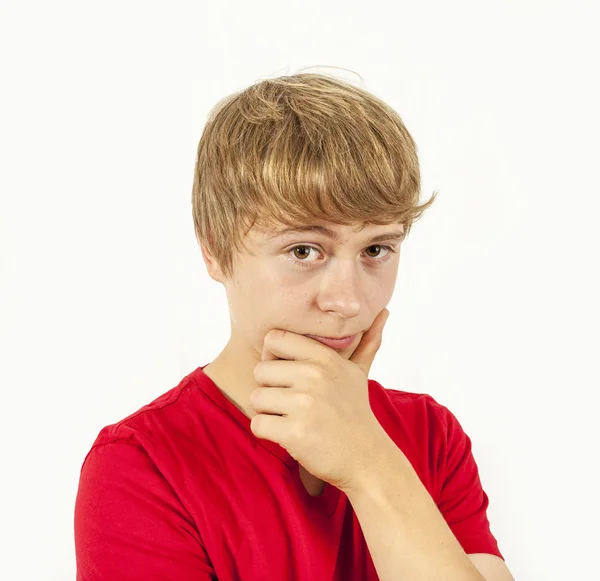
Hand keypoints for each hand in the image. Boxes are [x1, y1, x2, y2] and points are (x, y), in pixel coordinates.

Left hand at [249, 308, 389, 493]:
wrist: (367, 457)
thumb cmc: (355, 412)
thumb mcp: (358, 373)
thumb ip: (366, 342)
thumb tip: (384, 311)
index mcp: (324, 357)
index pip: (274, 339)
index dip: (272, 357)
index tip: (286, 375)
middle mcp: (314, 375)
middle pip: (260, 371)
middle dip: (269, 389)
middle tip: (291, 403)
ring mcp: (304, 403)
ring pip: (256, 398)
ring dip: (268, 412)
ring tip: (292, 419)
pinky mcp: (294, 432)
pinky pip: (257, 424)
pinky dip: (268, 433)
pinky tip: (289, 435)